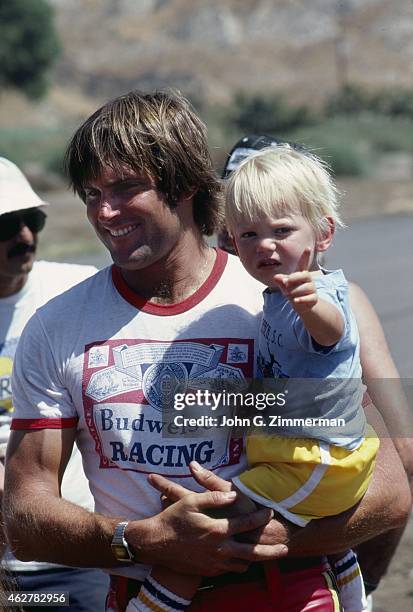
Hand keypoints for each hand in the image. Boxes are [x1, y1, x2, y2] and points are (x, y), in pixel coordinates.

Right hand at [145, 468, 287, 574]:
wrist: (155, 544)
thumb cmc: (173, 519)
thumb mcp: (191, 501)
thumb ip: (214, 497)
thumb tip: (232, 495)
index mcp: (218, 530)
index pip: (246, 523)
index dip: (260, 517)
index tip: (270, 511)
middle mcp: (220, 549)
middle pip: (253, 553)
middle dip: (271, 551)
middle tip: (285, 548)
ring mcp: (214, 563)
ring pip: (242, 565)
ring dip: (253, 559)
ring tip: (263, 556)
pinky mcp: (207, 571)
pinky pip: (228, 570)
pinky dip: (236, 565)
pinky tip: (239, 560)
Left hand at [272, 248, 317, 315]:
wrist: (301, 306)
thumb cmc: (292, 292)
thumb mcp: (285, 286)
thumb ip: (281, 281)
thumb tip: (275, 277)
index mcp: (301, 274)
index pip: (304, 263)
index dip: (306, 256)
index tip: (307, 248)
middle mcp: (308, 279)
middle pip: (304, 275)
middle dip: (294, 278)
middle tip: (285, 282)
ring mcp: (312, 288)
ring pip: (305, 287)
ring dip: (294, 291)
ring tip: (288, 294)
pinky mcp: (314, 298)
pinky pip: (309, 297)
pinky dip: (301, 299)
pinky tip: (295, 300)